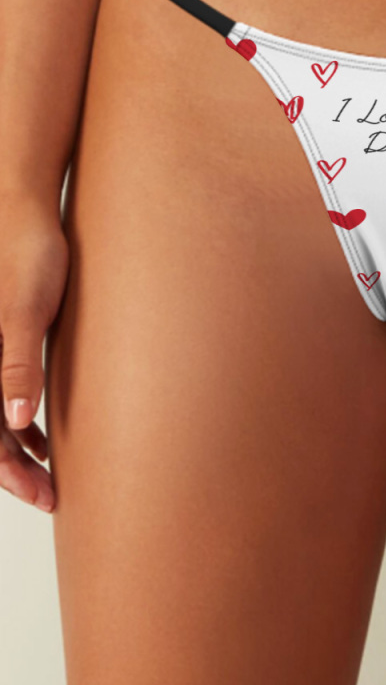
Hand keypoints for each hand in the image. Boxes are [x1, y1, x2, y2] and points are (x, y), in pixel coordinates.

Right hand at [0, 191, 68, 511]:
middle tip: (53, 498)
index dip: (12, 473)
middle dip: (17, 472)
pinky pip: (5, 393)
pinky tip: (43, 435)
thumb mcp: (25, 312)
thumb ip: (16, 362)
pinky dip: (21, 420)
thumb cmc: (28, 257)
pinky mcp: (6, 343)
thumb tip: (15, 419)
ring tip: (51, 477)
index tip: (44, 497)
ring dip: (19, 450)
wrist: (27, 216)